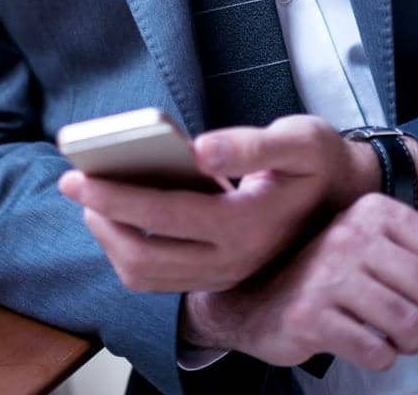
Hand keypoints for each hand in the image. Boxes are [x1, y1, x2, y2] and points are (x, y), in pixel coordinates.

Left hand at [57, 115, 378, 293]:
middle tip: (71, 181)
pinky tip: (116, 218)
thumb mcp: (297, 140)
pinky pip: (160, 278)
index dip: (116, 196)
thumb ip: (249, 144)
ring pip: (148, 275)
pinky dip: (128, 253)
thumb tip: (199, 148)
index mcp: (246, 224)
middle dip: (100, 218)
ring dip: (110, 241)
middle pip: (145, 255)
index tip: (78, 174)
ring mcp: (224, 273)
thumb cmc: (316, 161)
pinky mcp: (218, 275)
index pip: (165, 215)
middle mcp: (232, 259)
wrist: (345, 198)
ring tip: (90, 200)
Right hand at [182, 192, 417, 373]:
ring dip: (413, 344)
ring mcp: (329, 273)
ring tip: (396, 336)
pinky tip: (367, 344)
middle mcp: (353, 233)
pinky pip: (377, 351)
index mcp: (377, 211)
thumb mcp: (397, 256)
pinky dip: (383, 359)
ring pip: (410, 324)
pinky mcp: (311, 314)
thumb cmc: (336, 276)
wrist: (258, 297)